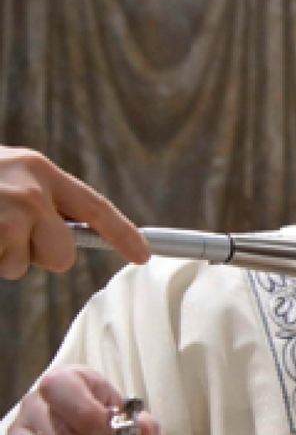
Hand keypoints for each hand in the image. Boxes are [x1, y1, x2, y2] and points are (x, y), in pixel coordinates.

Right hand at [0, 146, 148, 278]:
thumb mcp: (4, 173)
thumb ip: (38, 196)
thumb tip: (66, 230)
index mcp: (38, 169)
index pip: (94, 207)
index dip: (121, 233)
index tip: (143, 254)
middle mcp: (32, 191)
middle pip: (63, 254)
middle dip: (37, 255)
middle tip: (3, 233)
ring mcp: (10, 214)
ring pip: (20, 265)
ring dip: (1, 256)